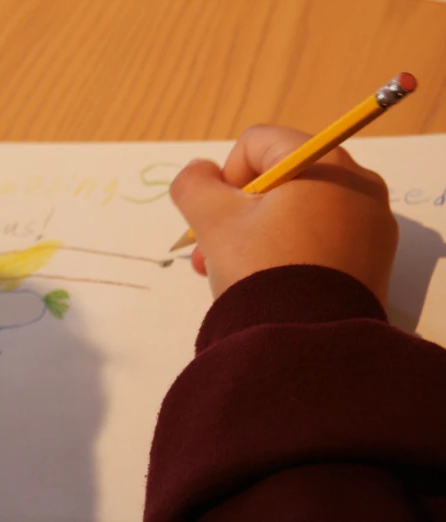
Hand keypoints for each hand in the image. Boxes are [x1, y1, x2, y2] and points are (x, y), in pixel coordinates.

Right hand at [170, 125, 397, 302]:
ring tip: (229, 275)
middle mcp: (357, 184)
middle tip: (213, 253)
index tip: (219, 218)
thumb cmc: (260, 269)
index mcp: (324, 163)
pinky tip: (266, 283)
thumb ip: (193, 184)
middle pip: (277, 180)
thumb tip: (200, 172)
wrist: (307, 343)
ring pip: (296, 212)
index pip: (257, 144)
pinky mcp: (373, 259)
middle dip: (237, 213)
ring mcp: (371, 223)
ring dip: (255, 235)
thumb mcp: (213, 222)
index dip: (225, 177)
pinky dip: (289, 251)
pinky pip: (320, 239)